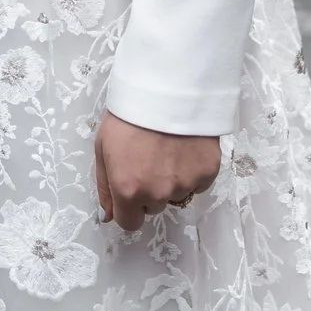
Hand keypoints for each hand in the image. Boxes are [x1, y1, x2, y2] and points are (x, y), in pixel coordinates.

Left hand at [93, 111, 219, 232]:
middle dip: (150, 190)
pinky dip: (191, 171)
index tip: (130, 189)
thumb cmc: (129, 114)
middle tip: (149, 159)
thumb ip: (105, 187)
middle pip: (154, 206)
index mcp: (128, 190)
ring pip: (176, 194)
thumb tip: (108, 216)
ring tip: (167, 149)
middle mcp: (158, 193)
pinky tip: (184, 148)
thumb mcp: (103, 148)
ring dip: (171, 180)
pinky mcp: (207, 173)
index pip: (130, 223)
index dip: (128, 207)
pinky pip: (197, 183)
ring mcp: (185, 184)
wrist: (167, 87)